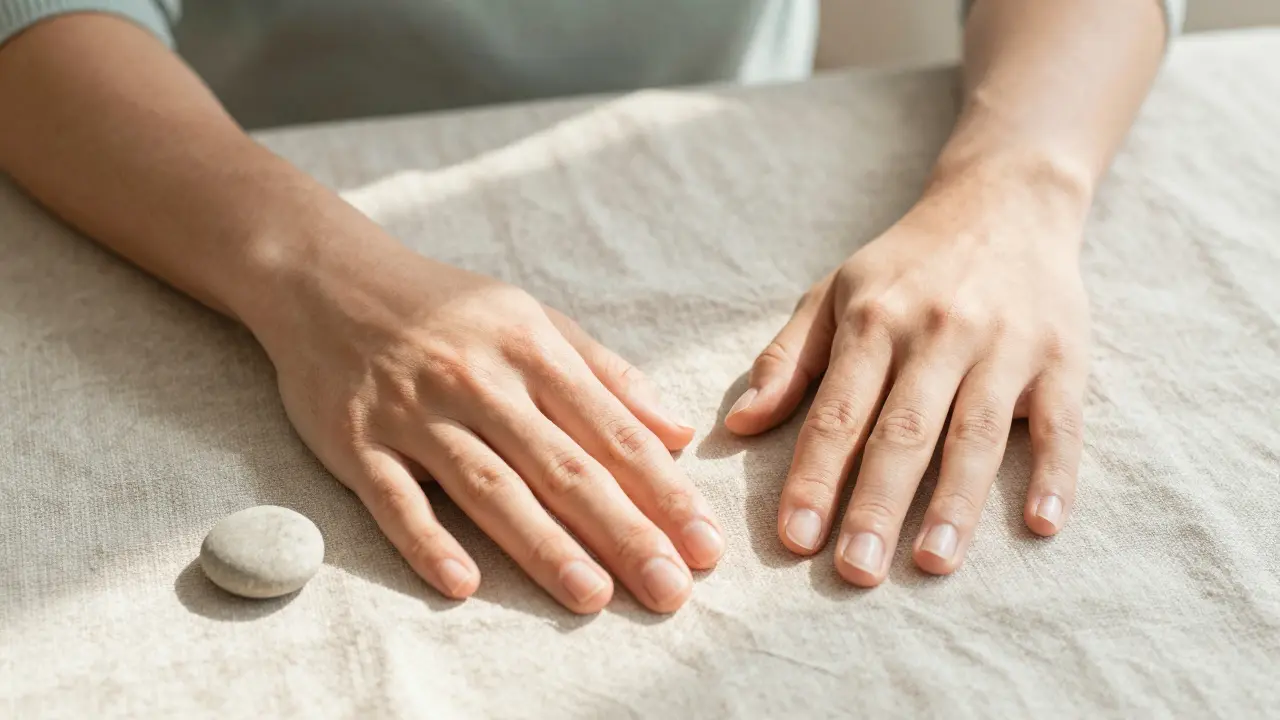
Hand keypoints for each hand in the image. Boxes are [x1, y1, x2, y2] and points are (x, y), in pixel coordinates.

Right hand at [247, 245, 722, 612]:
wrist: (328, 278)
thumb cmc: (448, 308)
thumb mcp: (533, 319)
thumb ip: (607, 376)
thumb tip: (677, 432)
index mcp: (531, 348)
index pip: (611, 430)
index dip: (662, 489)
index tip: (703, 543)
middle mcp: (478, 380)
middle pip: (560, 465)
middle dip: (623, 530)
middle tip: (670, 588)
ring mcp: (414, 411)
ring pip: (488, 485)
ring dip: (542, 544)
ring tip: (593, 596)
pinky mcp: (356, 440)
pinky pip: (394, 497)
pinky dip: (426, 540)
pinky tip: (462, 582)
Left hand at [725, 180, 1089, 584]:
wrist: (1005, 202)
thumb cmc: (906, 266)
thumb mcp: (833, 294)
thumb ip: (785, 360)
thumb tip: (739, 425)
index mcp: (874, 320)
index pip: (837, 412)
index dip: (814, 476)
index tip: (794, 538)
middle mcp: (938, 333)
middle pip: (902, 431)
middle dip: (875, 504)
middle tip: (855, 572)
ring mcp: (1004, 345)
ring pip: (975, 433)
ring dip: (955, 502)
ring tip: (933, 562)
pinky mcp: (1062, 357)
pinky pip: (1061, 423)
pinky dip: (1055, 473)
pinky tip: (1042, 524)